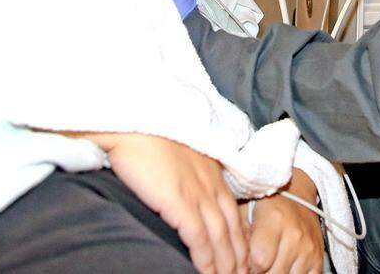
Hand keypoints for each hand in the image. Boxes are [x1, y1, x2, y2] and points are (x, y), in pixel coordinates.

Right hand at [96, 132, 249, 273]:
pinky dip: (206, 259)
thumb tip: (187, 193)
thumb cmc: (150, 136)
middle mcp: (212, 185)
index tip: (244, 258)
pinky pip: (199, 237)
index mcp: (213, 174)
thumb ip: (193, 174)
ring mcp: (198, 193)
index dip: (240, 239)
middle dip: (240, 257)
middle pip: (233, 230)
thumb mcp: (182, 155)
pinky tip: (208, 273)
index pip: (234, 214)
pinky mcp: (180, 201)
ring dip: (227, 264)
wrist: (134, 121)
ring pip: (221, 238)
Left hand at [244, 170, 322, 273]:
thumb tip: (233, 261)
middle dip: (260, 272)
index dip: (248, 266)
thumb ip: (239, 236)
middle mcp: (296, 235)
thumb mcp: (246, 210)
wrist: (297, 195)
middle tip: (255, 263)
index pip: (259, 261)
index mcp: (275, 220)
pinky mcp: (318, 258)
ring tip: (270, 262)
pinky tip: (283, 266)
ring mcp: (309, 248)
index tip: (245, 261)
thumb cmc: (266, 204)